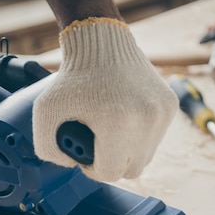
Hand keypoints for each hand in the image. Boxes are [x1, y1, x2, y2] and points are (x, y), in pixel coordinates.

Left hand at [32, 18, 177, 181]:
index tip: (86, 154)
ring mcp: (161, 113)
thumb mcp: (45, 112)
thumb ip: (48, 148)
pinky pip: (155, 137)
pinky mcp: (170, 106)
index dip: (93, 169)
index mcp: (117, 123)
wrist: (101, 42)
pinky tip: (125, 117)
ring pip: (146, 156)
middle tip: (98, 147)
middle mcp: (146, 120)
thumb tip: (71, 164)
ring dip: (128, 151)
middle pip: (131, 169)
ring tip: (110, 131)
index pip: (110, 172)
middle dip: (112, 163)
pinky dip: (140, 135)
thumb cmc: (71, 78)